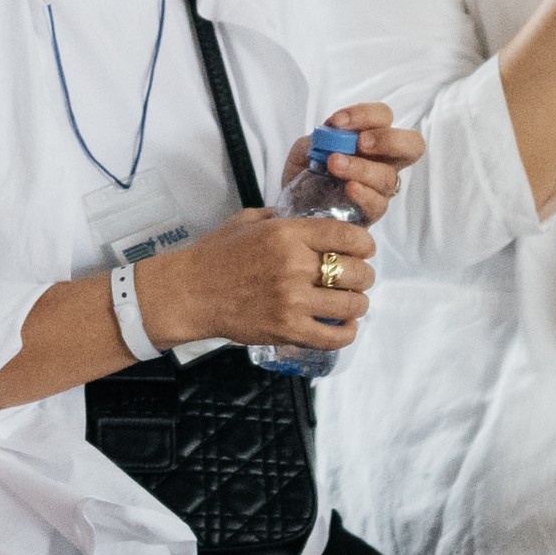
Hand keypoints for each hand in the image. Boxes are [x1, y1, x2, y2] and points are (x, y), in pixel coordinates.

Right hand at [139, 210, 376, 351]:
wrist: (190, 292)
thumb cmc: (217, 255)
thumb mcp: (248, 221)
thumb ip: (282, 218)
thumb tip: (310, 221)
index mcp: (287, 233)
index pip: (348, 235)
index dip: (365, 244)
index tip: (364, 250)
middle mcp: (294, 265)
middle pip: (356, 271)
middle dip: (363, 275)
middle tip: (357, 278)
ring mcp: (292, 300)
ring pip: (351, 304)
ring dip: (357, 303)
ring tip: (351, 302)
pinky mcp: (288, 329)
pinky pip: (334, 336)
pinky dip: (346, 332)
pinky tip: (343, 326)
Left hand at [280, 103, 421, 225]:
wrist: (294, 206)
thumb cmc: (308, 171)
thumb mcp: (305, 148)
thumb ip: (317, 139)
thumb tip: (328, 136)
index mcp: (372, 138)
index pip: (383, 117)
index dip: (365, 114)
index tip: (336, 122)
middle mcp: (384, 162)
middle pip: (412, 145)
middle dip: (388, 140)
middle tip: (361, 143)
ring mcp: (380, 189)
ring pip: (389, 177)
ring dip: (362, 167)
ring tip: (335, 164)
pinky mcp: (371, 213)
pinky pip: (378, 204)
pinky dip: (364, 194)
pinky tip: (348, 188)